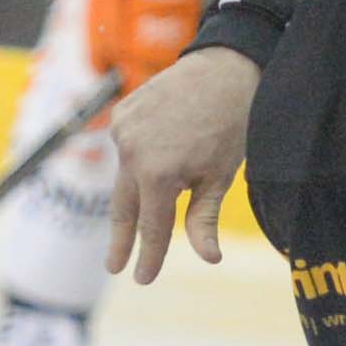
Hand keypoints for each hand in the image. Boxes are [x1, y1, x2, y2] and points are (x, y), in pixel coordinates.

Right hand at [107, 47, 259, 283]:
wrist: (226, 66)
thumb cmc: (231, 124)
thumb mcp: (220, 177)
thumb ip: (204, 219)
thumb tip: (208, 259)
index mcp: (157, 174)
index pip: (151, 228)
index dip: (148, 256)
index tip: (142, 279)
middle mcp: (131, 153)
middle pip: (124, 208)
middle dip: (121, 239)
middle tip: (114, 267)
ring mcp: (123, 130)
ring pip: (125, 175)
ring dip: (134, 194)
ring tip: (138, 216)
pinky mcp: (122, 112)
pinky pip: (126, 146)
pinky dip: (136, 160)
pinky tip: (152, 160)